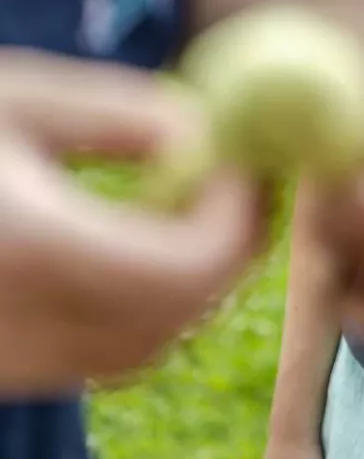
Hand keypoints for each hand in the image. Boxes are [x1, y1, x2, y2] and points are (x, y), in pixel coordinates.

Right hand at [0, 55, 265, 392]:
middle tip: (239, 178)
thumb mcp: (12, 95)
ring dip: (191, 282)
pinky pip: (96, 358)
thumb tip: (208, 132)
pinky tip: (130, 240)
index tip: (244, 159)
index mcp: (30, 248)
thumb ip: (118, 114)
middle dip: (229, 248)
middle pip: (178, 317)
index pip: (187, 268)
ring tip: (189, 200)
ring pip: (145, 348)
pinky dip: (142, 308)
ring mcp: (3, 364)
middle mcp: (20, 328)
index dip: (236, 216)